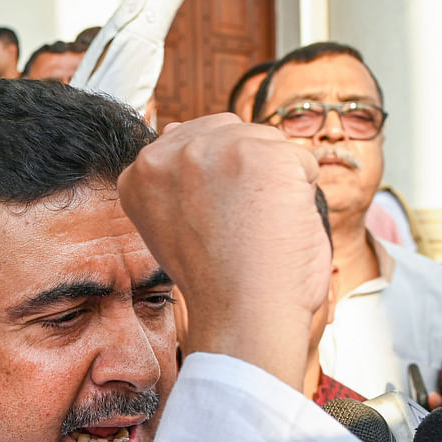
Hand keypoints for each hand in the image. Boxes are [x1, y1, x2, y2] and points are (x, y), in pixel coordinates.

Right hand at [119, 115, 327, 388]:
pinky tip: (277, 227)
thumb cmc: (216, 281)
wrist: (241, 316)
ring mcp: (210, 150)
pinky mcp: (257, 154)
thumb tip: (175, 126)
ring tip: (257, 229)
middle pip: (232, 132)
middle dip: (247, 173)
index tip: (216, 220)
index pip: (194, 141)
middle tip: (239, 227)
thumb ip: (174, 178)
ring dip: (275, 185)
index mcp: (138, 174)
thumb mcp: (173, 221)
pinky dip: (302, 195)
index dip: (217, 180)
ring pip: (269, 143)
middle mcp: (166, 154)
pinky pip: (301, 159)